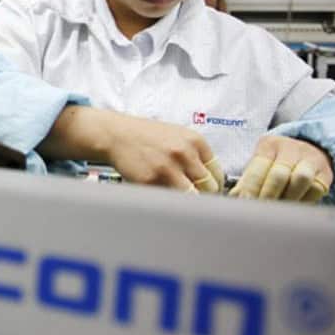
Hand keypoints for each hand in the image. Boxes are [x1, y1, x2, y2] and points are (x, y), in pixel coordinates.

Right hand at [102, 112, 224, 192]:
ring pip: (191, 196)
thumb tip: (211, 181)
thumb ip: (196, 155)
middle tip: (192, 195)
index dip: (213, 185)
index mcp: (194, 141)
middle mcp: (183, 153)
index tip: (207, 190)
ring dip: (186, 200)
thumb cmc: (146, 136)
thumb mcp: (177, 136)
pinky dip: (166, 199)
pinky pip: (167, 198)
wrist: (116, 134)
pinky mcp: (150, 180)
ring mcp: (167, 167)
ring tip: (177, 197)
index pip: (218, 173)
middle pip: (208, 187)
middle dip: (202, 194)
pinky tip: (159, 190)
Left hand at [230, 135, 332, 203]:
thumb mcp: (260, 164)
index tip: (245, 202)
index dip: (251, 187)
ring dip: (288, 198)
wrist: (310, 151)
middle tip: (260, 211)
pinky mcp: (325, 172)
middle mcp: (290, 148)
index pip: (257, 167)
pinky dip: (303, 201)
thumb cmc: (276, 163)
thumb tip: (234, 199)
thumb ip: (248, 181)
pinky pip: (316, 189)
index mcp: (268, 145)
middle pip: (279, 174)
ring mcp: (310, 158)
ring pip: (300, 179)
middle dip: (268, 195)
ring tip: (278, 211)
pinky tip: (293, 207)